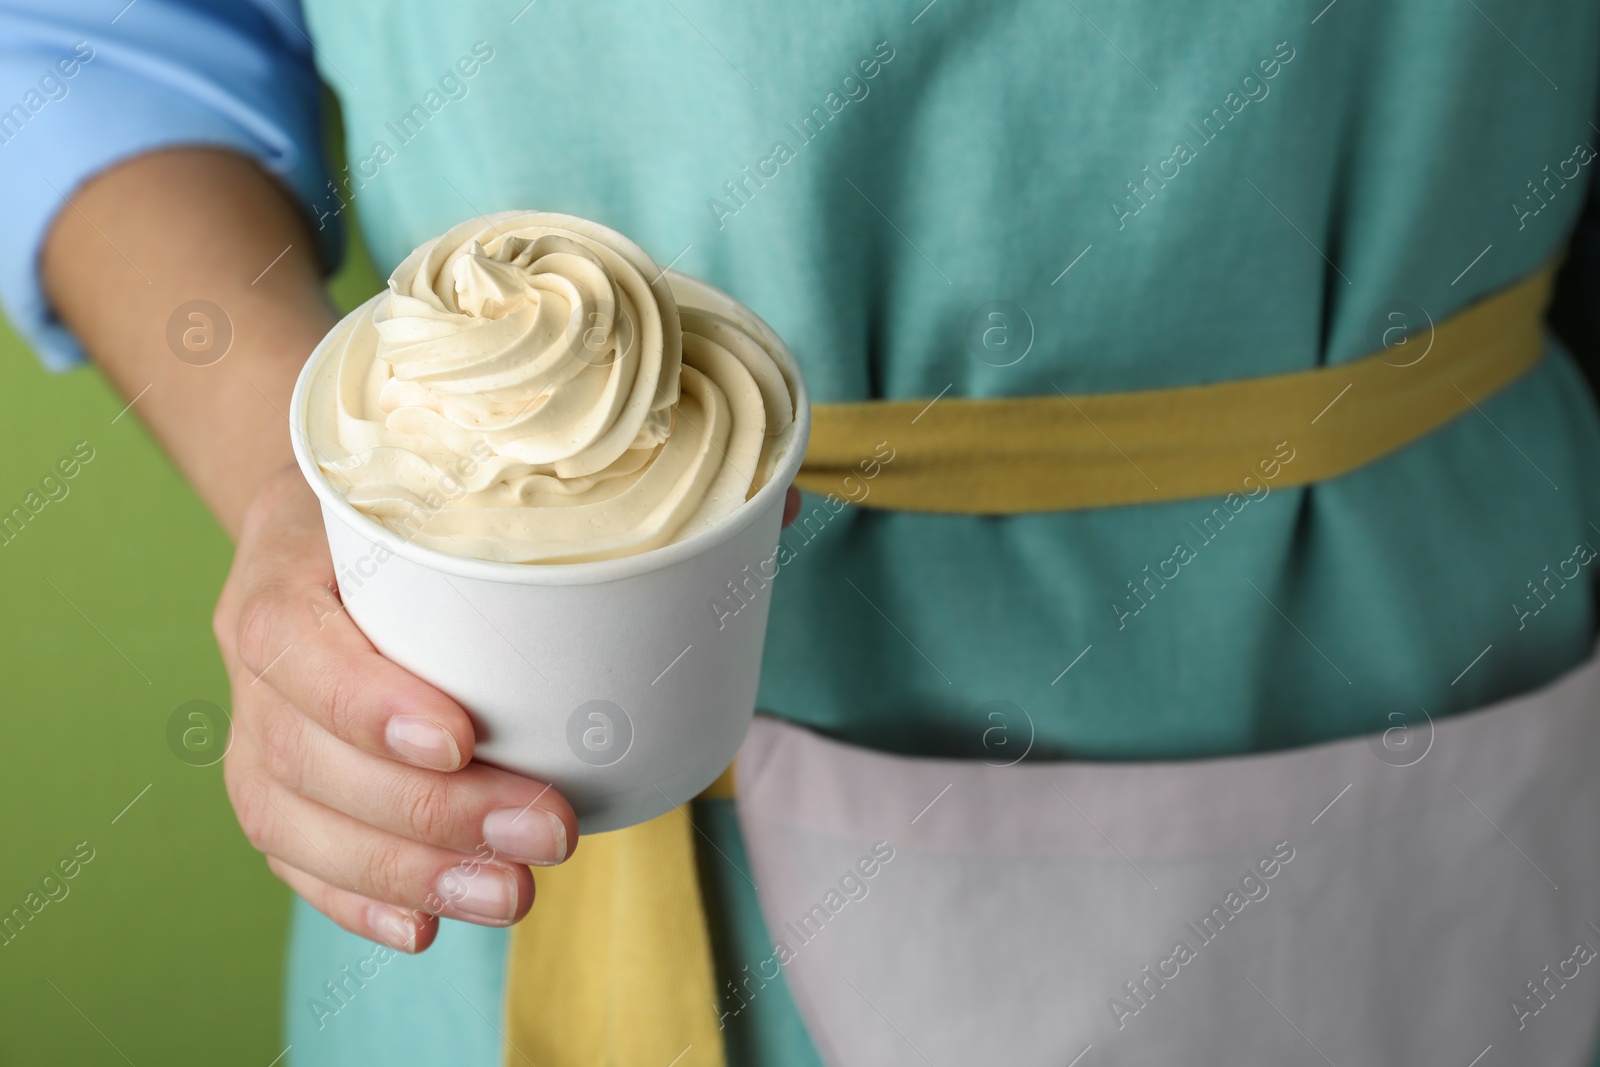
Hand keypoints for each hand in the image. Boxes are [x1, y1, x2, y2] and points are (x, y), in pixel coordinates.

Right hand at [212, 467, 577, 952]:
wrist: (325, 529)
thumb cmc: (410, 508)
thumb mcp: (447, 487)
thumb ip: (530, 521)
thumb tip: (702, 546)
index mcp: (283, 569)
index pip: (293, 641)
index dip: (367, 703)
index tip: (462, 740)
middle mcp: (254, 658)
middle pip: (305, 753)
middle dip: (430, 813)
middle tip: (548, 832)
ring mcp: (252, 729)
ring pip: (293, 822)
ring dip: (407, 873)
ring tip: (511, 894)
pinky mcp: (274, 788)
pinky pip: (295, 859)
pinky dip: (358, 902)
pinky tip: (426, 928)